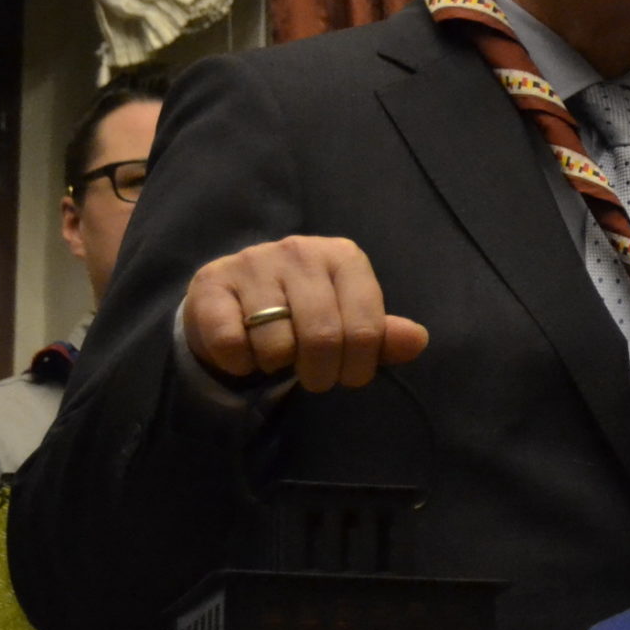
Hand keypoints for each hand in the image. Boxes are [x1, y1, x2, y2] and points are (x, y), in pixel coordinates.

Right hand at [183, 236, 428, 392]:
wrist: (232, 300)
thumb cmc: (303, 312)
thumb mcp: (348, 320)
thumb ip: (382, 335)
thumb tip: (417, 340)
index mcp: (343, 257)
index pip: (365, 328)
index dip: (360, 366)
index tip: (350, 376)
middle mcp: (300, 251)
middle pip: (322, 337)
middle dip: (322, 373)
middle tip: (316, 378)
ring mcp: (253, 262)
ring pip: (276, 343)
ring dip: (277, 366)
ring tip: (278, 356)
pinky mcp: (212, 282)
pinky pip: (231, 343)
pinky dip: (240, 362)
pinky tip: (245, 352)